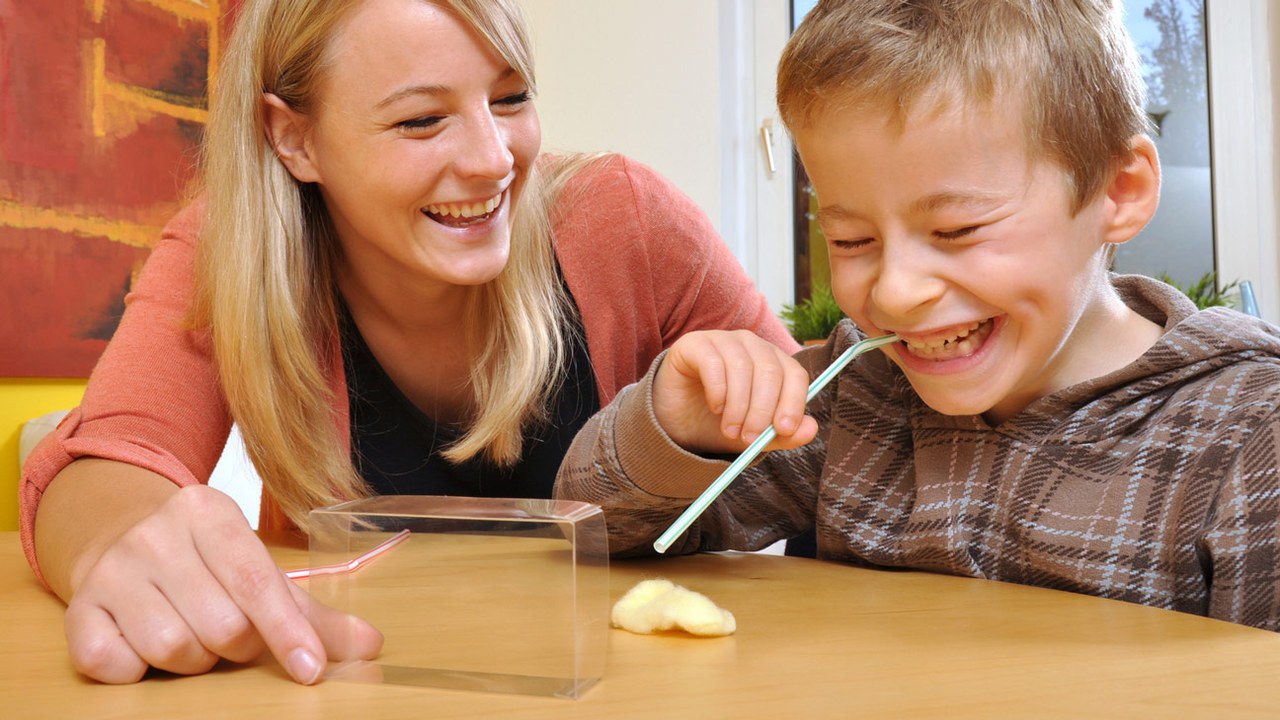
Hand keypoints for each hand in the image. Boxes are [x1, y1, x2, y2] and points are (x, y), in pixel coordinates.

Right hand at [61, 484, 381, 683]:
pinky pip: (116, 664)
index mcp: (207, 511)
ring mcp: (111, 570)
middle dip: (238, 647)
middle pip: (221, 625)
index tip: (310, 669)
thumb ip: (311, 612)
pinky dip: (137, 670)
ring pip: (172, 648)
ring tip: (190, 636)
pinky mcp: (78, 608)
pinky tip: (142, 646)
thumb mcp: (257, 571)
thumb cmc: (205, 564)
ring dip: (192, 660)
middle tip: (231, 635)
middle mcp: (155, 534)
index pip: (256, 581)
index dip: (286, 631)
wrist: (118, 541)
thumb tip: (369, 645)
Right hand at [653, 329, 816, 454]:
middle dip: (762, 409)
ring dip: (739, 405)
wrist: (676, 421)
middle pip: (770, 370)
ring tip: (730, 429)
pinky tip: (715, 407)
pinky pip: (714, 362)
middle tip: (750, 438)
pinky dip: (718, 391)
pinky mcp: (696, 343)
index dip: (793, 401)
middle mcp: (752, 345)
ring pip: (742, 367)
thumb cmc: (718, 423)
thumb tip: (811, 429)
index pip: (795, 374)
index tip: (782, 429)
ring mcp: (724, 340)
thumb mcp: (754, 436)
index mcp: (773, 363)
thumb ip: (781, 434)